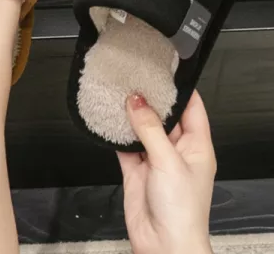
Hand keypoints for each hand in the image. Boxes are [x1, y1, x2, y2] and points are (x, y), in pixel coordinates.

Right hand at [117, 91, 215, 253]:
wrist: (163, 245)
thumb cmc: (183, 212)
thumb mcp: (169, 161)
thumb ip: (150, 129)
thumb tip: (137, 101)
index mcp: (197, 146)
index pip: (192, 108)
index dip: (180, 89)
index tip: (165, 71)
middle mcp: (177, 150)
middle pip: (164, 116)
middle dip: (150, 99)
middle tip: (135, 80)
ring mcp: (156, 159)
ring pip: (142, 128)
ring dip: (131, 115)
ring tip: (119, 95)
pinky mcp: (136, 169)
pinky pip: (125, 144)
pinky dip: (117, 133)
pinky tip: (110, 121)